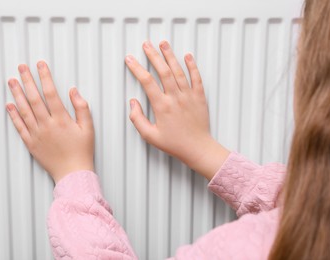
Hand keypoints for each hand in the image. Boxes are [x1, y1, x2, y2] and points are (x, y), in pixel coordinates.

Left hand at [6, 61, 94, 182]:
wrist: (73, 173)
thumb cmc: (82, 151)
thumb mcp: (88, 128)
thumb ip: (82, 107)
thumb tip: (74, 91)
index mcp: (62, 120)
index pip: (51, 93)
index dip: (45, 77)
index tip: (41, 65)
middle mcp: (47, 125)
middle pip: (34, 98)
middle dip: (27, 80)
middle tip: (21, 67)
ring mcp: (37, 134)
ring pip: (24, 110)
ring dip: (17, 94)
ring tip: (11, 81)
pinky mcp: (31, 143)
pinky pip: (19, 126)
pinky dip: (13, 115)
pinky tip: (9, 105)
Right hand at [125, 41, 229, 179]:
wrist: (198, 148)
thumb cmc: (175, 144)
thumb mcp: (150, 136)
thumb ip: (137, 119)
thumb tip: (132, 103)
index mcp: (162, 106)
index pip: (147, 82)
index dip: (136, 68)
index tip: (130, 60)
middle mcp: (175, 98)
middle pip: (163, 71)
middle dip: (153, 55)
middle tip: (146, 44)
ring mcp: (189, 96)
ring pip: (179, 71)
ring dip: (170, 56)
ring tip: (163, 43)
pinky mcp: (200, 97)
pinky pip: (196, 78)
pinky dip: (192, 66)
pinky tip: (188, 56)